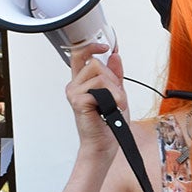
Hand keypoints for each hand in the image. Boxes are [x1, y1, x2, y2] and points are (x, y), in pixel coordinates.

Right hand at [62, 40, 127, 157]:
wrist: (104, 145)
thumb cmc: (108, 124)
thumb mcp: (117, 93)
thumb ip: (115, 75)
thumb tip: (115, 56)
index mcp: (81, 82)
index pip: (79, 55)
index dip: (91, 46)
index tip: (106, 46)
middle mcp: (75, 85)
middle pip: (95, 63)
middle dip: (113, 79)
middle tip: (116, 96)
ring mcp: (74, 92)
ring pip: (100, 75)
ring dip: (115, 91)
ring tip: (116, 105)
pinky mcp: (78, 100)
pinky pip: (100, 88)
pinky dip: (113, 98)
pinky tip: (111, 109)